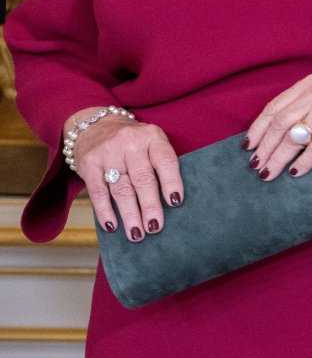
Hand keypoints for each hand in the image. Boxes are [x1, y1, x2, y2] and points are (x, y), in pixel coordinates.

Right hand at [71, 113, 182, 241]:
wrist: (95, 124)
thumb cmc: (131, 141)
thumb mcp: (150, 141)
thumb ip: (160, 164)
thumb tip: (171, 203)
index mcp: (152, 137)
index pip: (165, 160)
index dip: (171, 182)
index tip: (176, 203)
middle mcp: (130, 143)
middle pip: (143, 178)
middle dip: (150, 206)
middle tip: (155, 227)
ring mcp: (108, 153)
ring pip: (121, 188)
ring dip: (130, 214)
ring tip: (137, 234)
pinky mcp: (90, 164)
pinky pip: (98, 191)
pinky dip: (105, 211)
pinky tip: (112, 225)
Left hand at [245, 76, 311, 181]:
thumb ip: (304, 110)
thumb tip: (271, 138)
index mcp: (311, 85)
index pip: (275, 107)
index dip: (257, 129)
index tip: (247, 147)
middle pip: (280, 123)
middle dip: (264, 148)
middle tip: (255, 166)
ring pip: (293, 137)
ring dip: (277, 159)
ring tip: (268, 174)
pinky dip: (302, 163)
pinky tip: (295, 173)